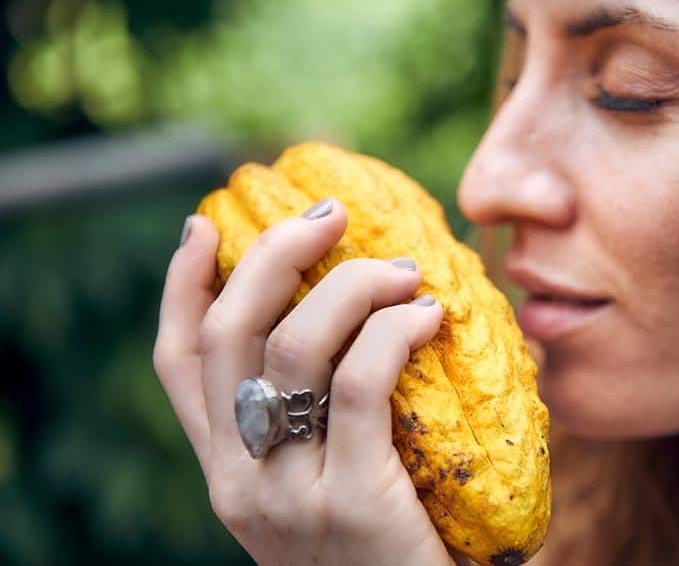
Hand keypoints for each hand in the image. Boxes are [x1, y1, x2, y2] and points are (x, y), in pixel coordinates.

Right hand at [153, 198, 455, 565]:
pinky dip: (393, 330)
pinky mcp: (353, 502)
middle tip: (330, 217)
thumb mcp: (324, 490)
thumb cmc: (388, 552)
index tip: (204, 226)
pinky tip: (428, 315)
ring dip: (349, 286)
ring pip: (293, 347)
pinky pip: (362, 383)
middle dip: (273, 255)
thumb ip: (317, 425)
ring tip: (402, 270)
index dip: (181, 286)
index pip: (179, 363)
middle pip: (228, 335)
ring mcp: (289, 495)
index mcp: (227, 472)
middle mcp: (240, 482)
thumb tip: (363, 318)